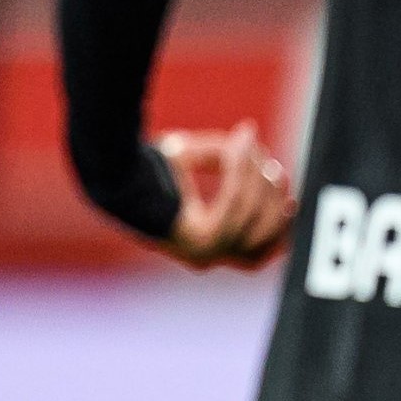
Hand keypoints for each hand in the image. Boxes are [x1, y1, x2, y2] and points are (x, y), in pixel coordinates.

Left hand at [155, 121, 292, 269]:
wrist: (109, 174)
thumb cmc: (143, 167)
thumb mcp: (192, 160)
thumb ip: (224, 158)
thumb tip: (252, 141)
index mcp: (203, 250)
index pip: (259, 250)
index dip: (279, 224)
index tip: (290, 196)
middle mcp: (206, 259)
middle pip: (264, 233)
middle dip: (273, 198)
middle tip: (275, 167)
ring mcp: (204, 253)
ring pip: (252, 214)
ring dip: (255, 177)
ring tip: (250, 146)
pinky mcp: (201, 239)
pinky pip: (235, 202)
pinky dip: (240, 170)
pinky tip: (240, 145)